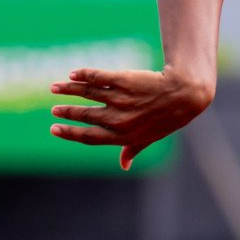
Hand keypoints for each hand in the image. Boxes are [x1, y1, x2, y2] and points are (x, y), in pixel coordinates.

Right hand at [49, 66, 214, 169]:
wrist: (185, 94)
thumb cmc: (169, 117)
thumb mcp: (151, 137)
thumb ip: (133, 149)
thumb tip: (123, 165)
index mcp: (124, 136)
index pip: (90, 137)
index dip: (70, 133)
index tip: (55, 129)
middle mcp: (120, 119)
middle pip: (86, 115)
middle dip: (67, 112)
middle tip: (53, 110)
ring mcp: (122, 99)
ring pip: (88, 94)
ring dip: (68, 90)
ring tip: (55, 88)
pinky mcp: (125, 80)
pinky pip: (98, 78)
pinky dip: (84, 75)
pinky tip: (73, 74)